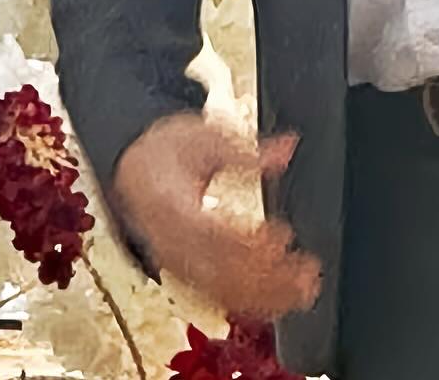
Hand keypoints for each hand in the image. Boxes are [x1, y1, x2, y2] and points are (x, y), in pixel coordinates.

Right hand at [110, 113, 321, 319]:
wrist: (131, 172)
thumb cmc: (167, 152)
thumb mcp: (205, 137)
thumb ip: (249, 150)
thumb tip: (289, 147)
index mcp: (172, 205)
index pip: (213, 232)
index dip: (250, 241)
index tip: (284, 236)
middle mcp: (171, 243)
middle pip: (221, 271)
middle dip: (266, 279)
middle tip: (307, 274)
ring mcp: (176, 263)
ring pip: (220, 291)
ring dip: (263, 297)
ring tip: (302, 291)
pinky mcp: (183, 273)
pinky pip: (215, 296)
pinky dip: (246, 302)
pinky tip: (276, 301)